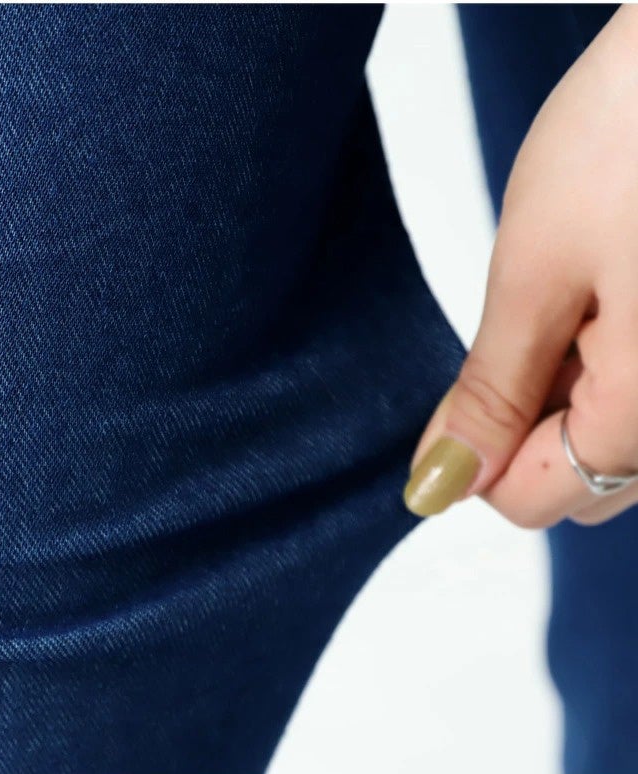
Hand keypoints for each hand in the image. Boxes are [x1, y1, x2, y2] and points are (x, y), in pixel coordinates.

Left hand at [404, 6, 637, 525]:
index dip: (473, 453)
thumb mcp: (535, 273)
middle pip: (586, 473)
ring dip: (572, 390)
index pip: (536, 500)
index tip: (459, 388)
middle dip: (527, 423)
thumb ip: (490, 392)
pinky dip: (612, 358)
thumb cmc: (632, 138)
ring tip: (577, 286)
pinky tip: (608, 282)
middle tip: (525, 319)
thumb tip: (439, 486)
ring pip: (622, 433)